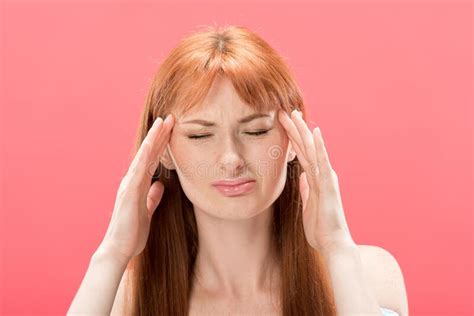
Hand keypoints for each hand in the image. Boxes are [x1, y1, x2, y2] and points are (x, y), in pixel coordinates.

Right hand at [98, 114, 174, 264]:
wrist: (118, 249)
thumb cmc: (132, 233)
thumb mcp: (148, 211)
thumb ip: (153, 198)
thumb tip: (160, 185)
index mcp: (139, 185)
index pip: (153, 160)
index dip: (162, 144)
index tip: (172, 130)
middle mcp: (133, 181)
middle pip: (149, 153)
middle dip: (160, 135)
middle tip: (171, 118)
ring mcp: (129, 185)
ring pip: (143, 156)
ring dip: (153, 138)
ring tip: (163, 122)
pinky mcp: (129, 192)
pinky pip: (138, 169)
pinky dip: (144, 155)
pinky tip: (152, 143)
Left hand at [278, 109, 354, 252]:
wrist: (333, 244)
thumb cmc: (321, 228)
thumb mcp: (309, 205)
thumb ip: (307, 189)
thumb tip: (303, 177)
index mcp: (315, 179)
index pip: (301, 154)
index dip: (292, 138)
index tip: (284, 123)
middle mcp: (321, 175)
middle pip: (305, 147)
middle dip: (295, 128)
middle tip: (284, 111)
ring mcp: (326, 178)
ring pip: (312, 150)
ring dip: (303, 131)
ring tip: (295, 114)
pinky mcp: (329, 185)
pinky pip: (322, 162)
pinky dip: (319, 147)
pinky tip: (315, 132)